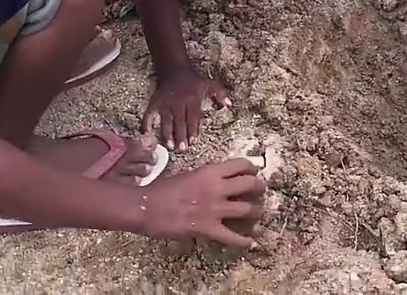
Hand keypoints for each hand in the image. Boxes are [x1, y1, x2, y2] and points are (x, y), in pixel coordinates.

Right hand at [142, 70, 231, 151]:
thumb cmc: (194, 81)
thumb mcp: (209, 84)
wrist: (174, 71)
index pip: (192, 117)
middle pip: (179, 122)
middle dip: (180, 135)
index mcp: (192, 99)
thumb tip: (230, 104)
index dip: (192, 129)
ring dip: (167, 134)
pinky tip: (146, 134)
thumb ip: (220, 93)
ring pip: (166, 121)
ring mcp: (165, 104)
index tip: (192, 141)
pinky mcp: (154, 104)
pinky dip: (146, 125)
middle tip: (181, 149)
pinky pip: (148, 115)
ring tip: (169, 146)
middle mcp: (178, 103)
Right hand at [143, 158, 265, 247]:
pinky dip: (244, 241)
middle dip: (259, 188)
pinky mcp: (208, 228)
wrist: (146, 207)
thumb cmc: (162, 190)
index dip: (251, 168)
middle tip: (260, 191)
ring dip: (256, 213)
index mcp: (210, 172)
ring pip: (247, 210)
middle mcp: (217, 188)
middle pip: (250, 185)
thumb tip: (216, 181)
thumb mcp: (188, 175)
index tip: (254, 172)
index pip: (240, 165)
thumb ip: (206, 178)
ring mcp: (214, 209)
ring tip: (257, 214)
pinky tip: (251, 243)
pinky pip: (232, 237)